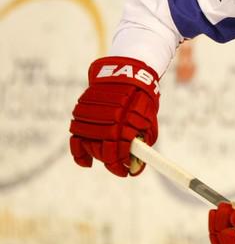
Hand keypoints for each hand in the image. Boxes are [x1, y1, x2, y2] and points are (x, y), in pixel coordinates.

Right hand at [69, 56, 159, 176]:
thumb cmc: (141, 99)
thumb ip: (143, 139)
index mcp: (126, 122)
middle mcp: (106, 119)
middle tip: (118, 165)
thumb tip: (138, 162)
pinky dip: (79, 151)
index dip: (121, 166)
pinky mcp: (81, 110)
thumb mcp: (148, 118)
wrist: (127, 72)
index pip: (119, 152)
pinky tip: (86, 162)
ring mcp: (91, 114)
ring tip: (106, 156)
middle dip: (111, 162)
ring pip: (89, 144)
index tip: (126, 172)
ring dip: (98, 154)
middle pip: (103, 151)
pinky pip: (76, 136)